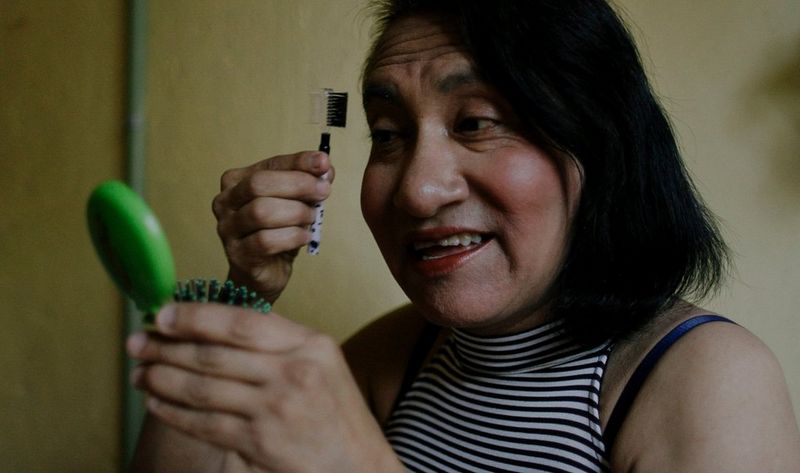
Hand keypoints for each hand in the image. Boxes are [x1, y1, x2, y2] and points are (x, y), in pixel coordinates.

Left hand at [127, 304, 402, 472]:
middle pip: (215, 354)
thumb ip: (278, 345)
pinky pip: (205, 423)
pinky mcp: (260, 443)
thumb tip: (214, 329)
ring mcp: (277, 409)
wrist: (360, 467)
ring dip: (162, 378)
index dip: (196, 317)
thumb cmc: (336, 414)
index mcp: (310, 345)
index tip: (163, 315)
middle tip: (137, 342)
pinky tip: (156, 401)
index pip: (242, 323)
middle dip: (167, 347)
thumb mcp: (321, 364)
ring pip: (203, 388)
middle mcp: (295, 372)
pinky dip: (174, 412)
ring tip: (140, 371)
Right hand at [212, 151, 333, 302]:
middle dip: (297, 185)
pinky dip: (292, 236)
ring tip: (311, 218)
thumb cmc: (278, 231)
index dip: (298, 162)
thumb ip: (308, 183)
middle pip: (258, 184)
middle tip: (323, 192)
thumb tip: (325, 168)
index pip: (270, 164)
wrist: (265, 272)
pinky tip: (304, 237)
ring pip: (261, 212)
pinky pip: (265, 241)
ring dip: (295, 213)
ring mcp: (228, 229)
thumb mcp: (295, 202)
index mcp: (237, 181)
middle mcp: (225, 202)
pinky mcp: (238, 254)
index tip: (323, 163)